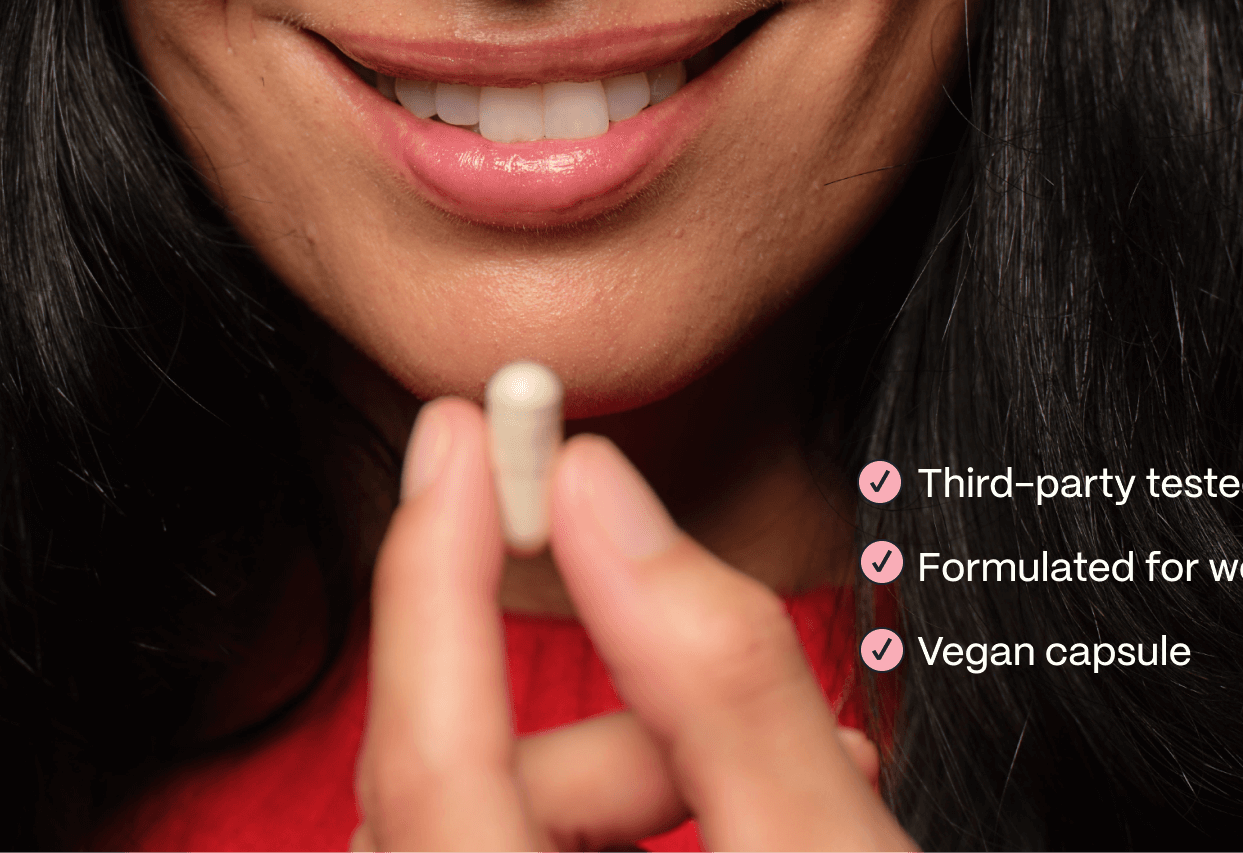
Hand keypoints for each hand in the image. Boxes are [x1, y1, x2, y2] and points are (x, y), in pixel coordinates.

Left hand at [352, 397, 913, 851]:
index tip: (455, 430)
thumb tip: (601, 495)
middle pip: (475, 807)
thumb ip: (720, 672)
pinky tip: (755, 829)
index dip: (436, 572)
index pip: (432, 760)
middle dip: (621, 722)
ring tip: (810, 781)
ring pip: (504, 842)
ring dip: (643, 785)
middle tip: (783, 718)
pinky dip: (630, 842)